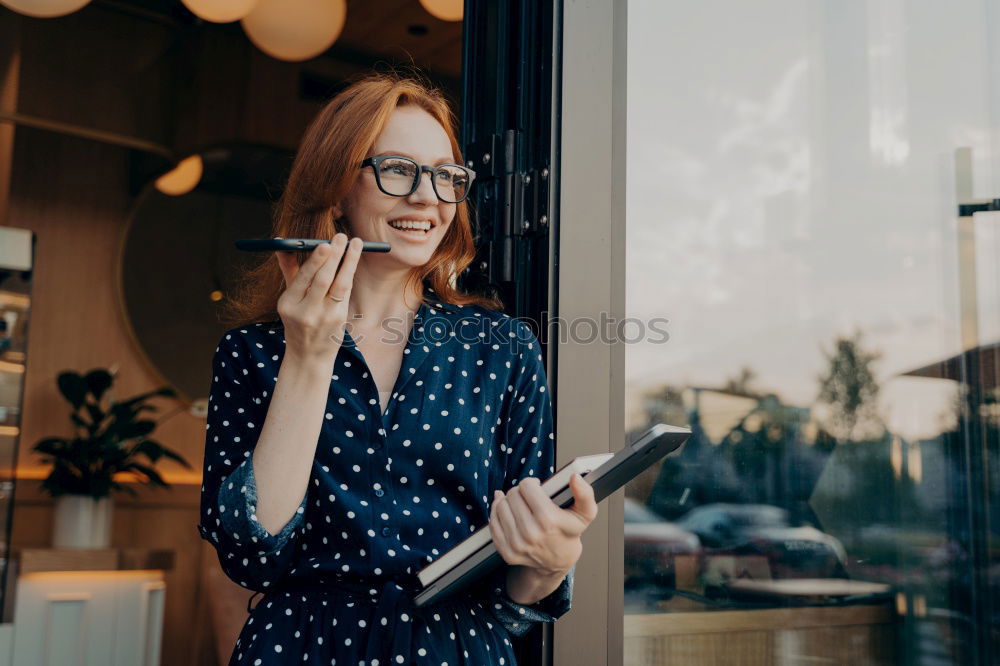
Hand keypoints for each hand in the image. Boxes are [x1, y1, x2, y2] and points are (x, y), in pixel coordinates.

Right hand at [275, 233, 362, 363]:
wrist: (308, 356)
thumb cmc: (297, 320)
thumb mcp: (288, 298)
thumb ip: (288, 269)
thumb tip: (282, 242)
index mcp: (288, 304)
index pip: (303, 279)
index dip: (315, 261)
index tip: (325, 244)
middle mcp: (306, 312)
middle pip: (323, 280)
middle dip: (334, 257)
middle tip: (341, 237)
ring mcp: (325, 318)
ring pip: (340, 285)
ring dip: (349, 262)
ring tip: (355, 243)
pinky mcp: (339, 320)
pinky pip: (346, 293)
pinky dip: (349, 274)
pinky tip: (352, 259)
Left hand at [489, 473, 598, 576]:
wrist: (559, 561)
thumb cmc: (569, 533)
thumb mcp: (585, 513)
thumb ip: (584, 493)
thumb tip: (574, 478)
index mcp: (548, 519)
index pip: (526, 486)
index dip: (532, 483)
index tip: (537, 488)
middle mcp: (530, 533)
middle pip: (512, 494)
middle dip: (520, 492)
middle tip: (529, 498)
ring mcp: (516, 544)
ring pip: (500, 506)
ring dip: (508, 501)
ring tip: (519, 505)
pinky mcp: (506, 551)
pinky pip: (493, 523)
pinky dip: (498, 514)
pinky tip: (508, 512)